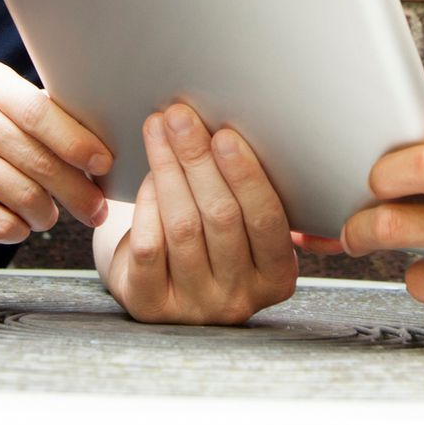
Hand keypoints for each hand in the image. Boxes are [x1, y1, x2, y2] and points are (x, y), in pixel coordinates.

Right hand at [0, 58, 111, 242]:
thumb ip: (31, 111)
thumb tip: (97, 145)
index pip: (40, 113)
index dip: (77, 141)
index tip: (103, 162)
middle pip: (37, 160)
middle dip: (77, 190)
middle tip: (97, 209)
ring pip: (23, 195)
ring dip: (47, 214)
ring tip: (49, 215)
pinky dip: (19, 229)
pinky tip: (20, 223)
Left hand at [97, 103, 297, 324]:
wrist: (167, 287)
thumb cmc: (214, 241)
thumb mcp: (246, 229)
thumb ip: (251, 195)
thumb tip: (233, 127)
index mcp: (276, 277)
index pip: (267, 220)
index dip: (246, 176)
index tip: (225, 134)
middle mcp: (239, 299)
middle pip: (221, 217)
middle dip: (198, 159)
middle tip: (180, 117)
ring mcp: (195, 307)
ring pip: (183, 227)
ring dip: (168, 170)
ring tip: (158, 131)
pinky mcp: (152, 307)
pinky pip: (149, 247)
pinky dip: (147, 204)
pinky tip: (148, 175)